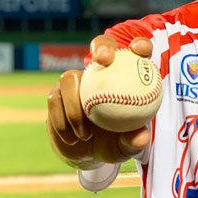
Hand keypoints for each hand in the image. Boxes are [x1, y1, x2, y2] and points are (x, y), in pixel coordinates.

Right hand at [46, 35, 153, 169]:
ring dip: (75, 106)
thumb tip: (141, 137)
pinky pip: (55, 101)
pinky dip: (63, 121)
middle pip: (101, 46)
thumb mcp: (127, 146)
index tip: (142, 50)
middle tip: (103, 60)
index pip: (137, 52)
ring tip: (85, 134)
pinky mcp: (57, 94)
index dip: (140, 44)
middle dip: (102, 47)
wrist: (87, 152)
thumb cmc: (114, 143)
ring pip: (69, 78)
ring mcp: (76, 81)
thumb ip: (134, 141)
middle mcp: (101, 72)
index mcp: (126, 76)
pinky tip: (72, 139)